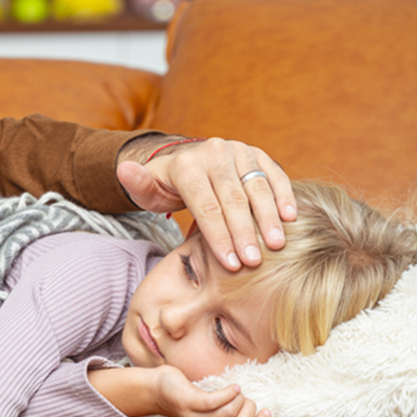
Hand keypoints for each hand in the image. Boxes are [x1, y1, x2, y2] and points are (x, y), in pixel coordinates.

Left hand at [117, 137, 296, 270]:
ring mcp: (238, 151)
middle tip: (254, 263)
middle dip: (244, 233)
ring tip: (277, 245)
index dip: (219, 236)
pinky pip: (274, 174)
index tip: (231, 264)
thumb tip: (124, 170)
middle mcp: (214, 152)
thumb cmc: (166, 187)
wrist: (186, 162)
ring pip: (257, 186)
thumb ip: (136, 184)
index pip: (205, 206)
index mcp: (186, 165)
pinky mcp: (257, 153)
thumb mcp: (146, 190)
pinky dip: (284, 194)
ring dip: (269, 217)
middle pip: (232, 199)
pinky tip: (292, 218)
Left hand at [149, 365, 270, 416]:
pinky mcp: (190, 404)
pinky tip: (232, 387)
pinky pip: (217, 400)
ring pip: (232, 412)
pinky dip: (230, 392)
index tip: (265, 412)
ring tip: (235, 392)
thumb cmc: (195, 403)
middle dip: (252, 410)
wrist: (160, 392)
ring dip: (240, 398)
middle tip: (246, 399)